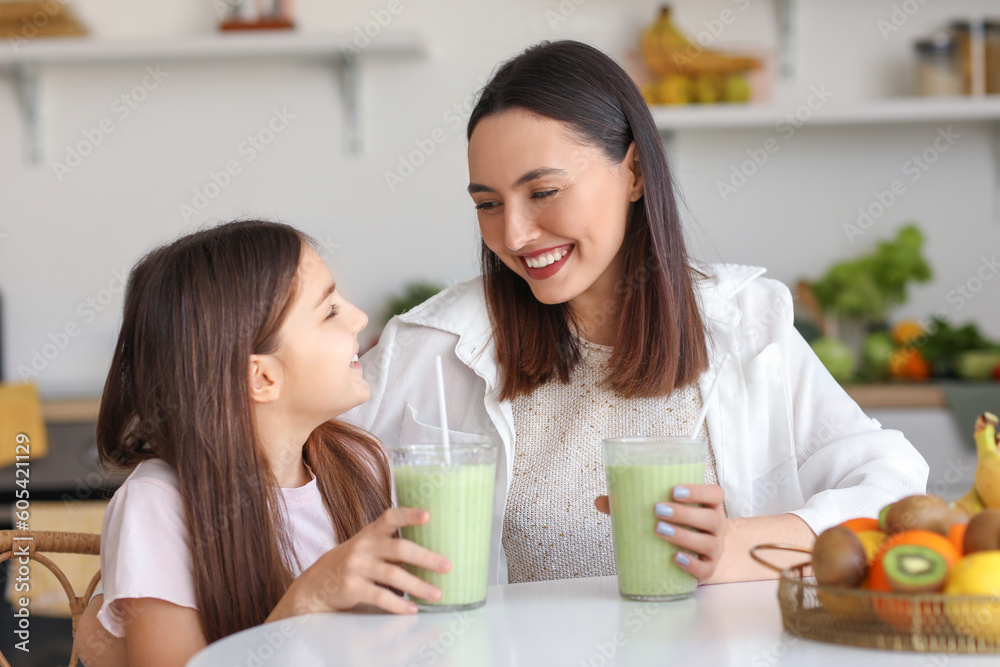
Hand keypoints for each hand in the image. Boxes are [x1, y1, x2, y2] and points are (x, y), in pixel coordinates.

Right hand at [271, 507, 450, 619]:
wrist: (313, 586)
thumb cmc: (350, 566)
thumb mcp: (366, 549)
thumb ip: (390, 547)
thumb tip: (431, 555)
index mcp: (370, 534)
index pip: (390, 517)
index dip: (409, 515)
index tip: (428, 515)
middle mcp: (363, 547)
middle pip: (399, 548)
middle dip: (426, 557)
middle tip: (447, 566)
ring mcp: (355, 567)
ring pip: (393, 575)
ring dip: (418, 586)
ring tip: (436, 594)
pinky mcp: (350, 588)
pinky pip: (379, 596)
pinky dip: (398, 604)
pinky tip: (411, 609)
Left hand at [594, 484, 726, 582]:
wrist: (700, 554)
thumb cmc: (678, 526)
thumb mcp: (663, 512)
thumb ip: (633, 504)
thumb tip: (601, 501)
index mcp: (708, 506)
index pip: (714, 493)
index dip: (698, 490)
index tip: (674, 490)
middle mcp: (716, 526)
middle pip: (711, 518)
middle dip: (685, 513)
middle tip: (657, 510)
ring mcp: (715, 549)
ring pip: (708, 543)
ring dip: (684, 536)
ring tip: (660, 531)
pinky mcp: (709, 569)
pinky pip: (705, 568)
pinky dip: (691, 564)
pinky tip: (675, 558)